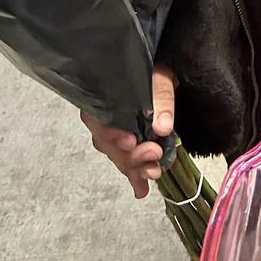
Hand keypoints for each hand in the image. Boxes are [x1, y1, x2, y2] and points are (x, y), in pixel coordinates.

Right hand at [80, 63, 176, 197]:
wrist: (161, 72)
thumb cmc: (157, 70)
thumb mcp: (161, 77)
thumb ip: (161, 98)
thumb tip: (163, 127)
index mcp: (106, 97)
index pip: (98, 121)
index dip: (112, 135)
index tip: (131, 142)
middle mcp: (105, 117)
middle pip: (109, 145)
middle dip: (131, 157)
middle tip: (154, 157)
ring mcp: (116, 132)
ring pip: (119, 156)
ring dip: (136, 168)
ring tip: (154, 173)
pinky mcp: (128, 142)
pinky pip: (127, 162)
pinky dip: (135, 177)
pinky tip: (141, 190)